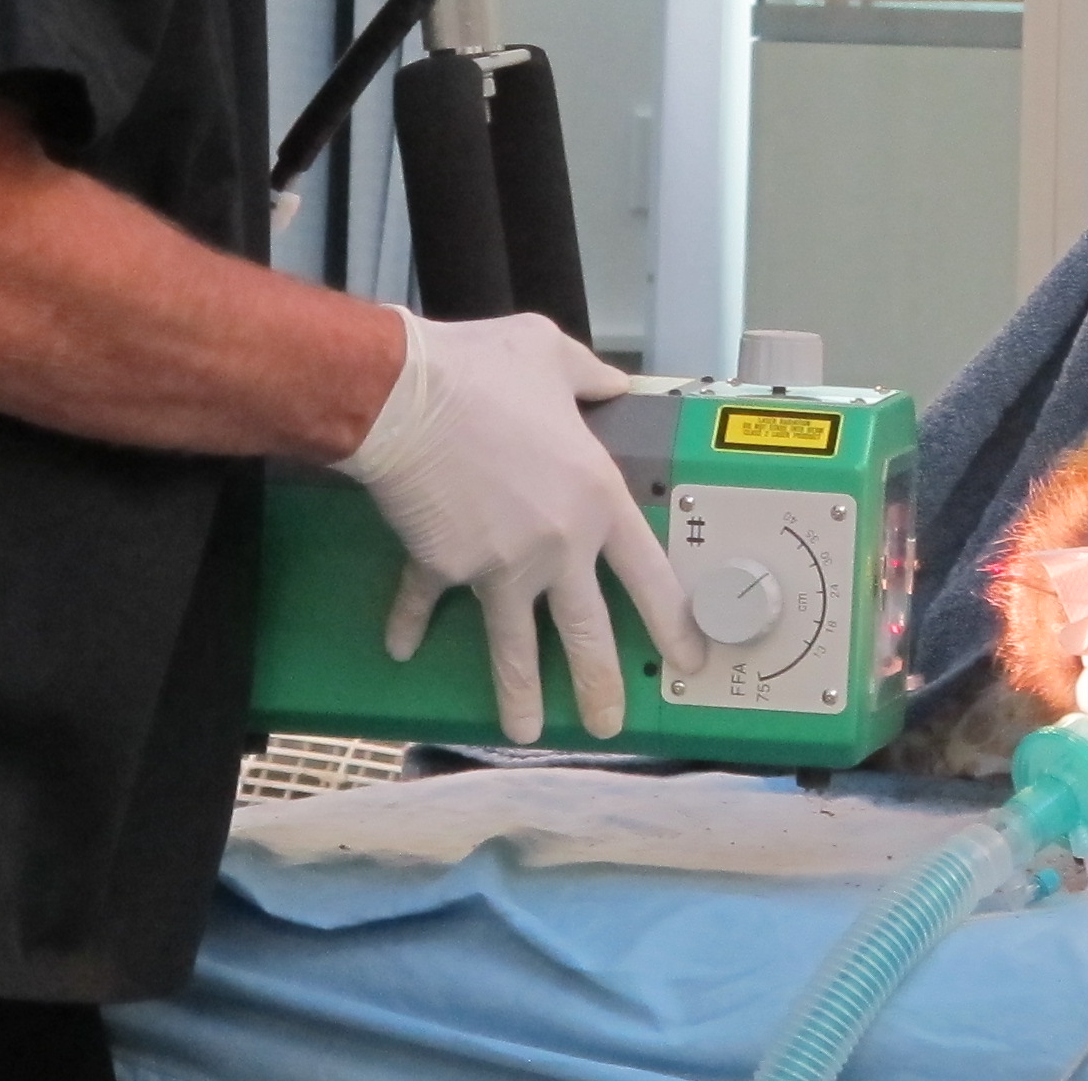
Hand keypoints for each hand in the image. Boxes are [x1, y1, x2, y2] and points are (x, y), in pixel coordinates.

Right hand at [335, 309, 707, 741]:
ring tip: (521, 732)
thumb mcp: (551, 355)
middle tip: (607, 725)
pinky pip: (426, 604)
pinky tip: (399, 649)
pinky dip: (410, 625)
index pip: (649, 574)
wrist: (407, 397)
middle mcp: (557, 545)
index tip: (687, 659)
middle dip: (599, 685)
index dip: (672, 621)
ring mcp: (499, 565)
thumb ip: (589, 377)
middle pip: (587, 631)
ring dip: (518, 693)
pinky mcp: (442, 568)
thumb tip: (611, 383)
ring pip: (515, 645)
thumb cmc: (484, 370)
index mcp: (596, 499)